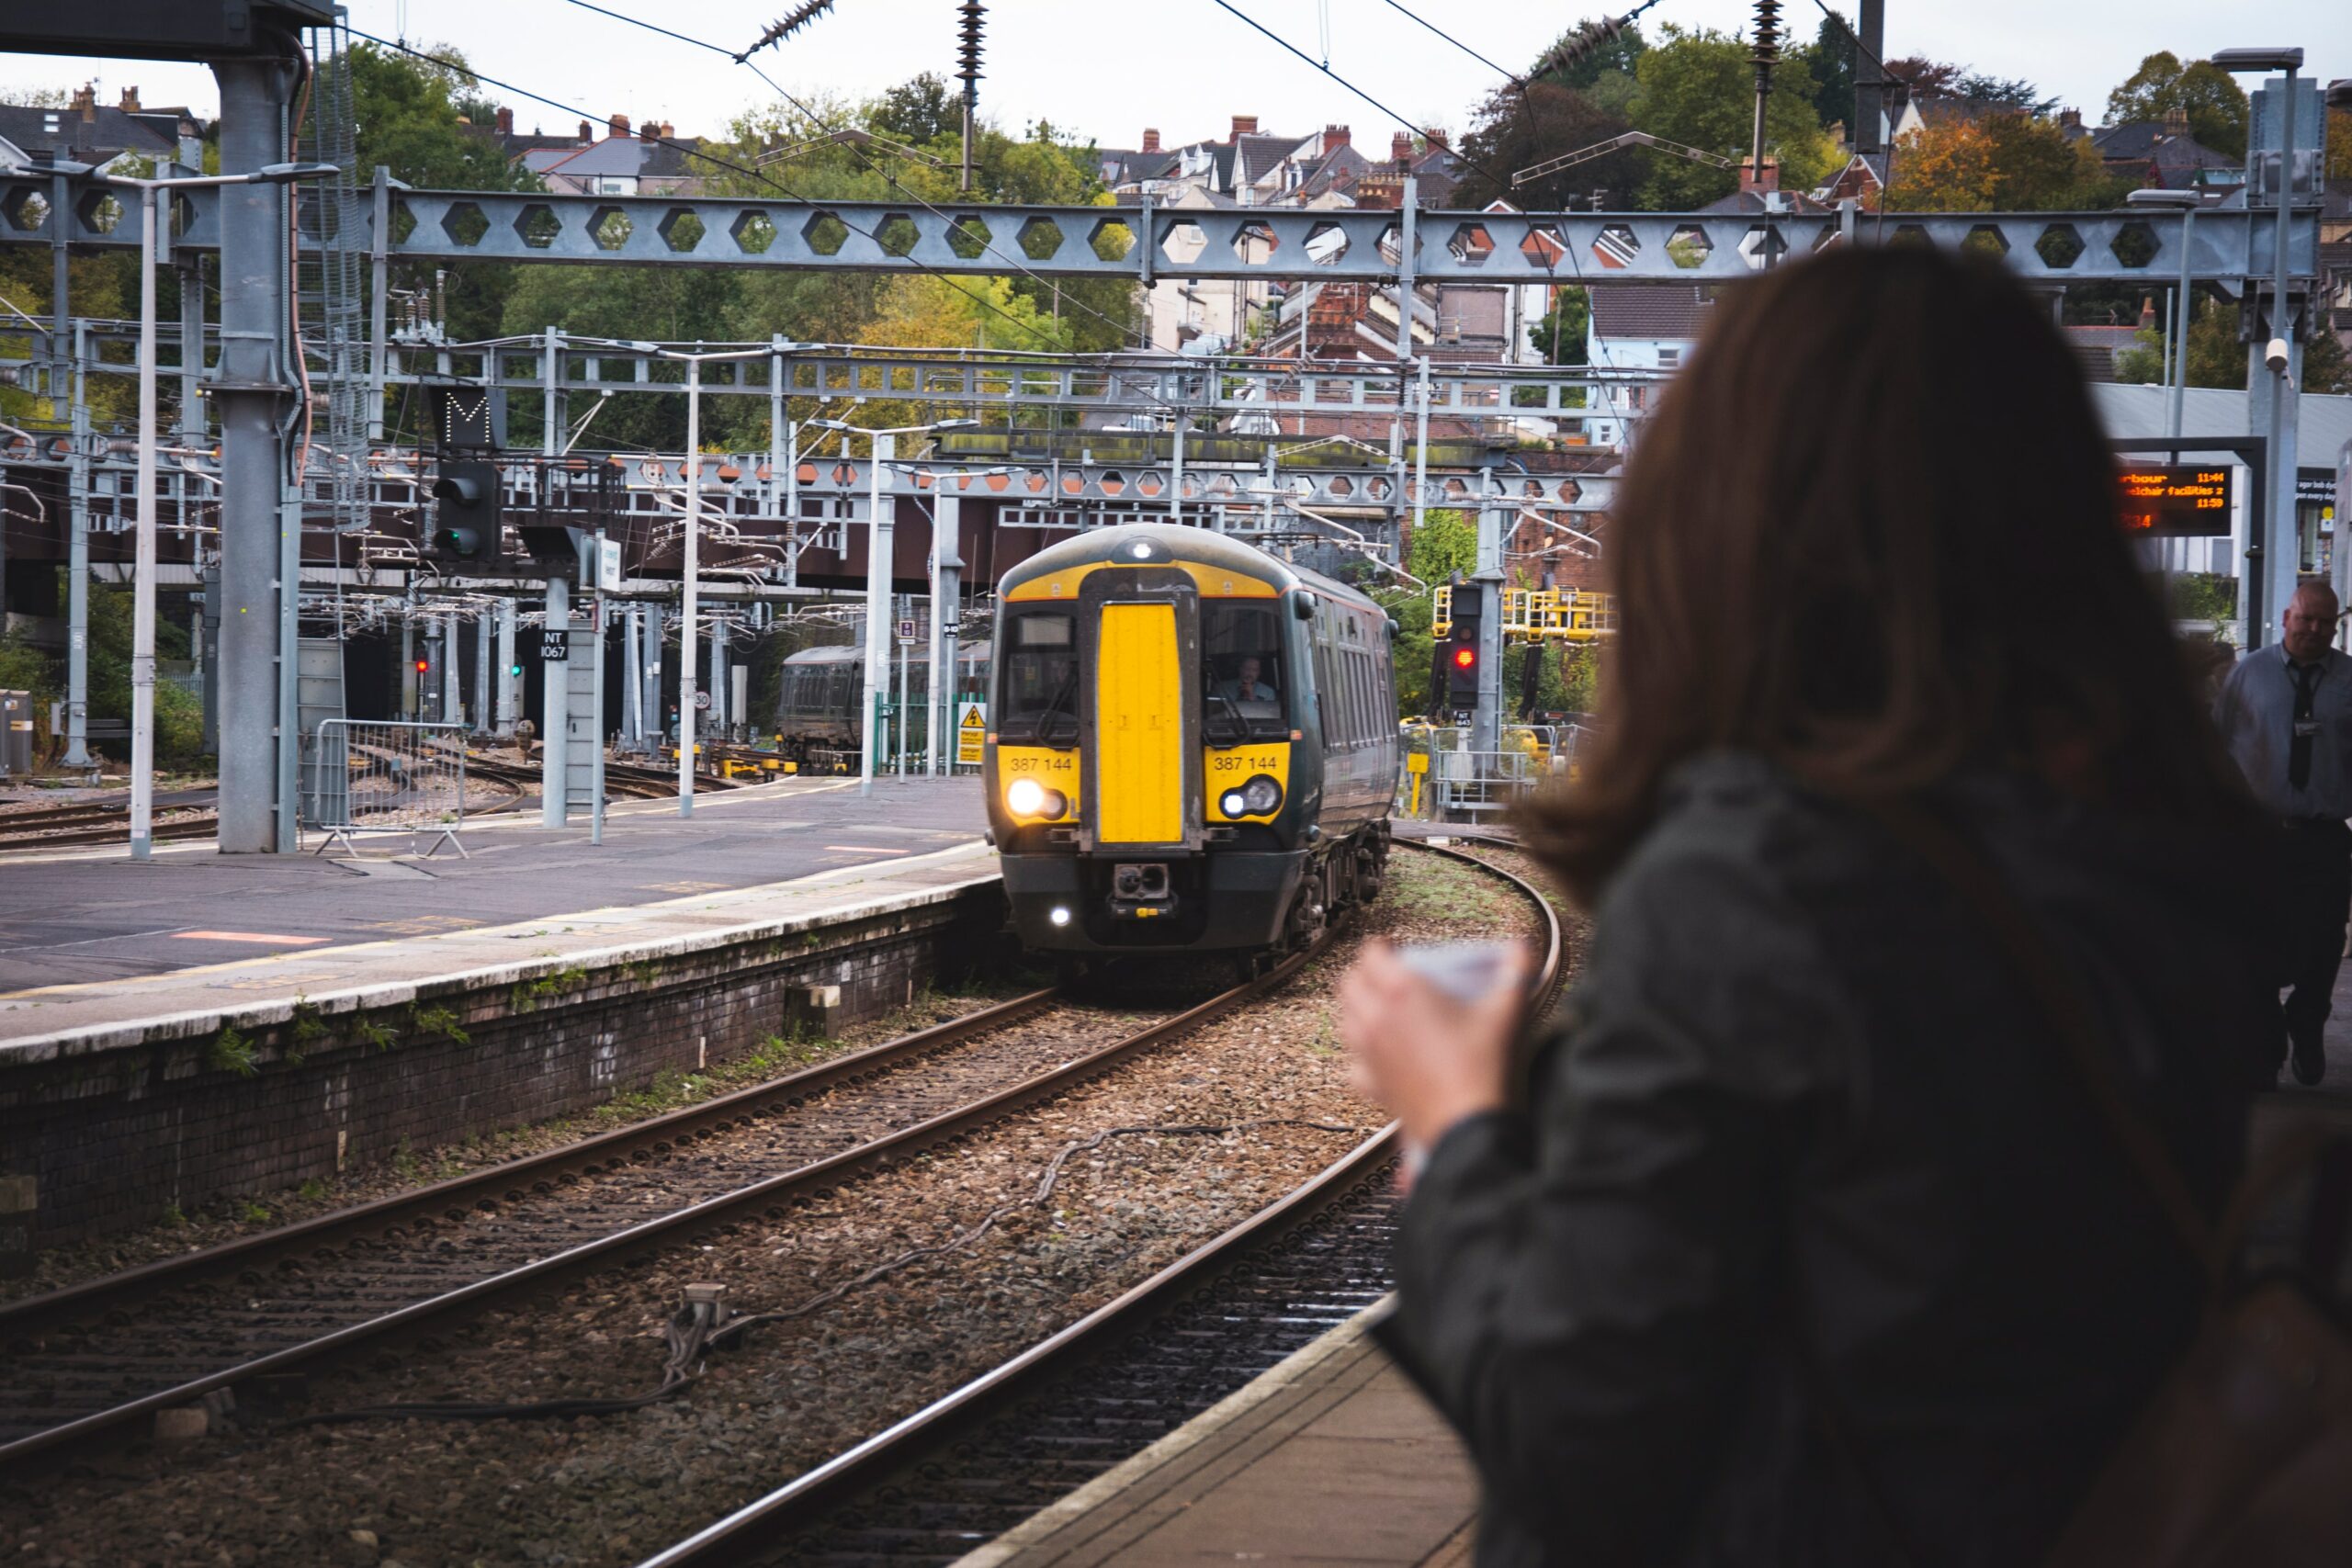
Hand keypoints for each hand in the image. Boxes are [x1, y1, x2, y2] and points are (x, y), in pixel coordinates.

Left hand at [1341, 939, 1531, 1167]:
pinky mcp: (1373, 1084)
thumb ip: (1516, 971)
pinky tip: (1374, 1053)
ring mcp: (1370, 1053)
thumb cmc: (1482, 1070)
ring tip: (1376, 1005)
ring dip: (1356, 1006)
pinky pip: (1352, 1062)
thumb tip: (1521, 949)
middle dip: (1363, 972)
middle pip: (1350, 983)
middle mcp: (1376, 1019)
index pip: (1371, 955)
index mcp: (1401, 993)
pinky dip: (1358, 1052)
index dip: (1380, 945)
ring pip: (1345, 1018)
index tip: (1392, 946)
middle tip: (1383, 972)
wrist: (1468, 1127)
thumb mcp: (1507, 1011)